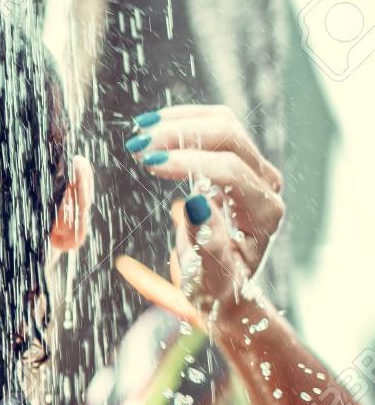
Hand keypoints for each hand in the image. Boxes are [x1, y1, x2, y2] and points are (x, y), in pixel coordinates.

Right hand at [126, 104, 283, 322]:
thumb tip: (195, 202)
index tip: (149, 164)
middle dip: (181, 135)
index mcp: (265, 213)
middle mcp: (267, 184)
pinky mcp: (239, 157)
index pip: (230, 171)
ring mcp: (255, 167)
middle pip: (229, 136)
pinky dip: (181, 120)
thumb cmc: (215, 284)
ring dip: (178, 122)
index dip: (189, 163)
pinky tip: (151, 126)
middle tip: (139, 146)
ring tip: (139, 134)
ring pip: (222, 122)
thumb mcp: (207, 276)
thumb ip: (205, 243)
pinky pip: (213, 124)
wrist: (224, 283)